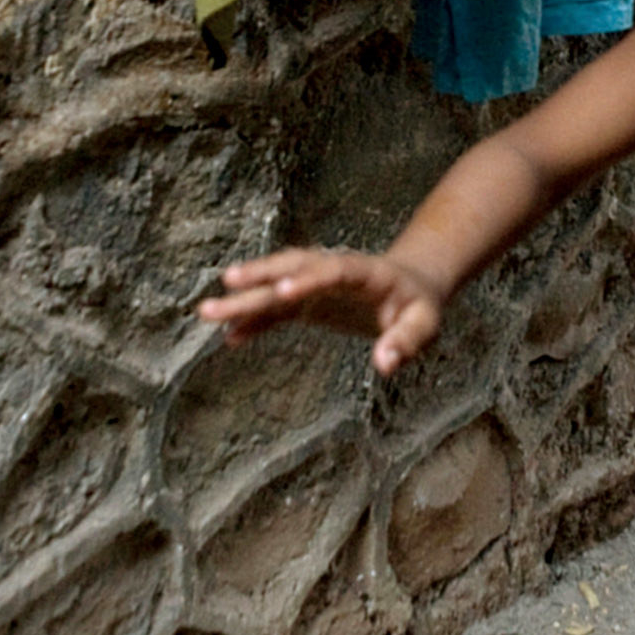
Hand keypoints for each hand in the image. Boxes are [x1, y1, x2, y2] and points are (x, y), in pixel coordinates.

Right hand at [201, 248, 448, 375]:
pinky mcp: (306, 301)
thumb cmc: (419, 306)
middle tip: (225, 289)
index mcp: (365, 271)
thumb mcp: (425, 324)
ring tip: (208, 311)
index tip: (282, 292)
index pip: (333, 270)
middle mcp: (332, 270)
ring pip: (275, 284)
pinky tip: (230, 337)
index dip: (308, 279)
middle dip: (258, 280)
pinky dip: (254, 322)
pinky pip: (276, 311)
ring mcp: (315, 284)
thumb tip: (384, 364)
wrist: (409, 286)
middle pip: (291, 270)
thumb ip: (406, 341)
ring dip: (244, 295)